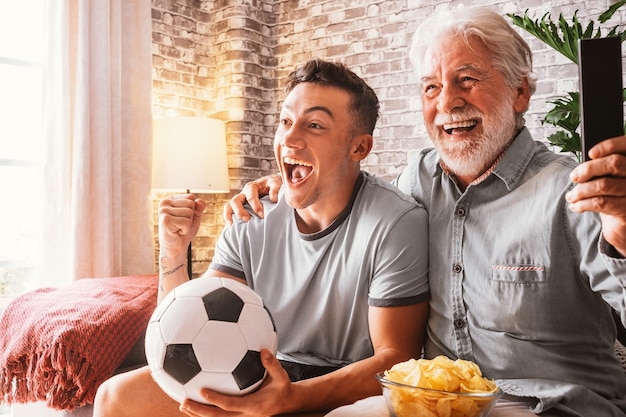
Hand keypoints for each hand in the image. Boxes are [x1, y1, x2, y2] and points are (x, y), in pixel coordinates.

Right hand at [158, 194, 206, 260]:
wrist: (176, 247)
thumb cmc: (184, 230)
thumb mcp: (195, 216)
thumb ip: (199, 206)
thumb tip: (200, 201)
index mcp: (170, 199)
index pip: (191, 197)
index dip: (193, 210)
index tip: (183, 218)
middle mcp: (164, 203)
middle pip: (190, 204)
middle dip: (190, 217)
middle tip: (181, 225)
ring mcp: (163, 211)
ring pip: (189, 212)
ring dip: (188, 224)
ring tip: (179, 228)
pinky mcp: (165, 220)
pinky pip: (186, 222)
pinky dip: (185, 229)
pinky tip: (177, 232)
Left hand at [179, 349, 294, 416]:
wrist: (285, 403)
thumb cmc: (281, 387)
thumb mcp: (282, 376)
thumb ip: (272, 364)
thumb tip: (263, 350)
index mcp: (253, 406)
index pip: (230, 404)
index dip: (215, 399)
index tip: (201, 391)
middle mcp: (244, 415)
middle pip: (217, 416)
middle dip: (199, 411)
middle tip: (184, 402)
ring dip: (198, 413)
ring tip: (182, 404)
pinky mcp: (237, 415)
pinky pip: (219, 414)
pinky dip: (205, 410)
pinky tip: (193, 402)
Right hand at [223, 174, 282, 225]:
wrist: (270, 185)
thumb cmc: (272, 185)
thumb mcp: (275, 183)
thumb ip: (275, 188)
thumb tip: (273, 199)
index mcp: (251, 187)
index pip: (251, 196)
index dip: (255, 206)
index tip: (262, 215)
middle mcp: (243, 193)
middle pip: (235, 201)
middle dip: (240, 211)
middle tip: (247, 219)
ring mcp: (239, 200)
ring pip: (229, 206)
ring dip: (230, 215)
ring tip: (233, 225)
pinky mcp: (239, 207)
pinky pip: (229, 211)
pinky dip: (228, 218)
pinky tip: (231, 227)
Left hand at [567, 136, 625, 254]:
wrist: (624, 227)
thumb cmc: (614, 199)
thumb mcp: (610, 181)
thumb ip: (603, 170)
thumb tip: (583, 165)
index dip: (610, 145)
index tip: (591, 153)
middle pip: (614, 163)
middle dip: (588, 169)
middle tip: (574, 177)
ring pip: (603, 184)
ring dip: (581, 190)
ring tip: (571, 196)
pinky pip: (601, 203)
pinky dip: (583, 204)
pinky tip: (576, 206)